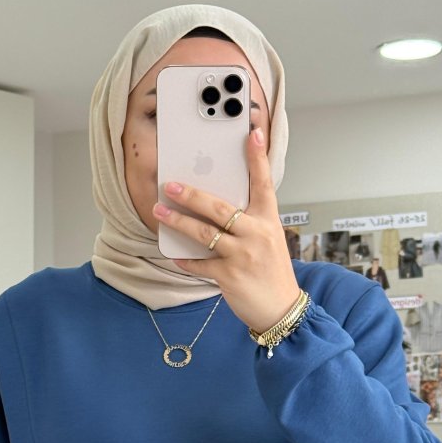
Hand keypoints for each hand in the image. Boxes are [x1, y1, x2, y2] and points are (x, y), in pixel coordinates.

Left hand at [153, 126, 301, 332]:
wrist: (281, 308)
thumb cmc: (272, 272)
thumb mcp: (269, 239)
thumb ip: (249, 221)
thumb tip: (217, 206)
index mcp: (268, 221)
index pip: (264, 183)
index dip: (258, 158)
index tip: (252, 134)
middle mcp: (257, 234)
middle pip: (219, 207)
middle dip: (191, 195)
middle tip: (170, 185)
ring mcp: (243, 255)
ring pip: (203, 233)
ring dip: (178, 221)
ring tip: (159, 211)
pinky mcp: (229, 276)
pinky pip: (200, 264)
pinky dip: (185, 260)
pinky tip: (174, 255)